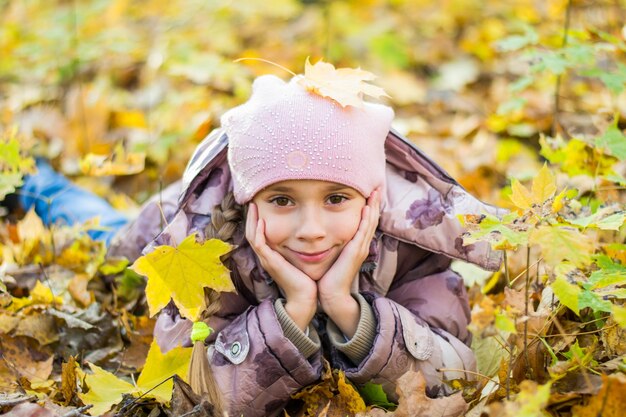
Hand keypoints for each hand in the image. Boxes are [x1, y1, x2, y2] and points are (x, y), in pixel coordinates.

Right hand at [246, 203, 316, 329]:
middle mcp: (266, 257)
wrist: (306, 298)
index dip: (257, 219)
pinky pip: (260, 245)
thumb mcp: (300, 259)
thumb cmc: (307, 279)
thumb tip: (309, 235)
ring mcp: (267, 260)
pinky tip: (261, 221)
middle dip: (251, 216)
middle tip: (252, 201)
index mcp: (272, 255)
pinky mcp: (271, 263)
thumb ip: (300, 248)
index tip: (261, 204)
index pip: (258, 234)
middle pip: (251, 232)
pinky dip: (259, 232)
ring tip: (253, 206)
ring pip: (252, 236)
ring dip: (252, 220)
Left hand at [317, 189, 380, 336]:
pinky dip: (366, 219)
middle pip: (372, 220)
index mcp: (356, 246)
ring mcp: (360, 249)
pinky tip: (367, 208)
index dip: (369, 208)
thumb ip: (332, 245)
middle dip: (374, 203)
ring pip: (370, 223)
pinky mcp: (355, 253)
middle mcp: (361, 246)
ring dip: (373, 207)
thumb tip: (323, 234)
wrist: (331, 295)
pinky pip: (363, 232)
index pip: (365, 222)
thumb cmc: (328, 277)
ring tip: (375, 192)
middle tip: (376, 187)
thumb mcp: (332, 256)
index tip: (368, 193)